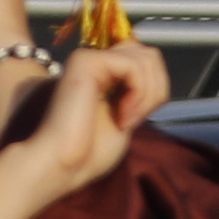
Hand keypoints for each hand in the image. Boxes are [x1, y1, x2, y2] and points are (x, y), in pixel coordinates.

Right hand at [15, 38, 163, 199]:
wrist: (60, 164)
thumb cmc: (89, 153)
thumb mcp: (127, 117)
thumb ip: (139, 93)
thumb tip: (158, 74)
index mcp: (104, 73)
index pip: (147, 60)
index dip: (155, 89)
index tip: (138, 119)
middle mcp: (96, 60)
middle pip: (150, 55)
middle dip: (156, 90)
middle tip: (134, 119)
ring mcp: (89, 57)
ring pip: (147, 58)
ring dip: (147, 96)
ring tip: (126, 120)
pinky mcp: (85, 60)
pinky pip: (134, 66)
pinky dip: (138, 94)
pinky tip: (121, 117)